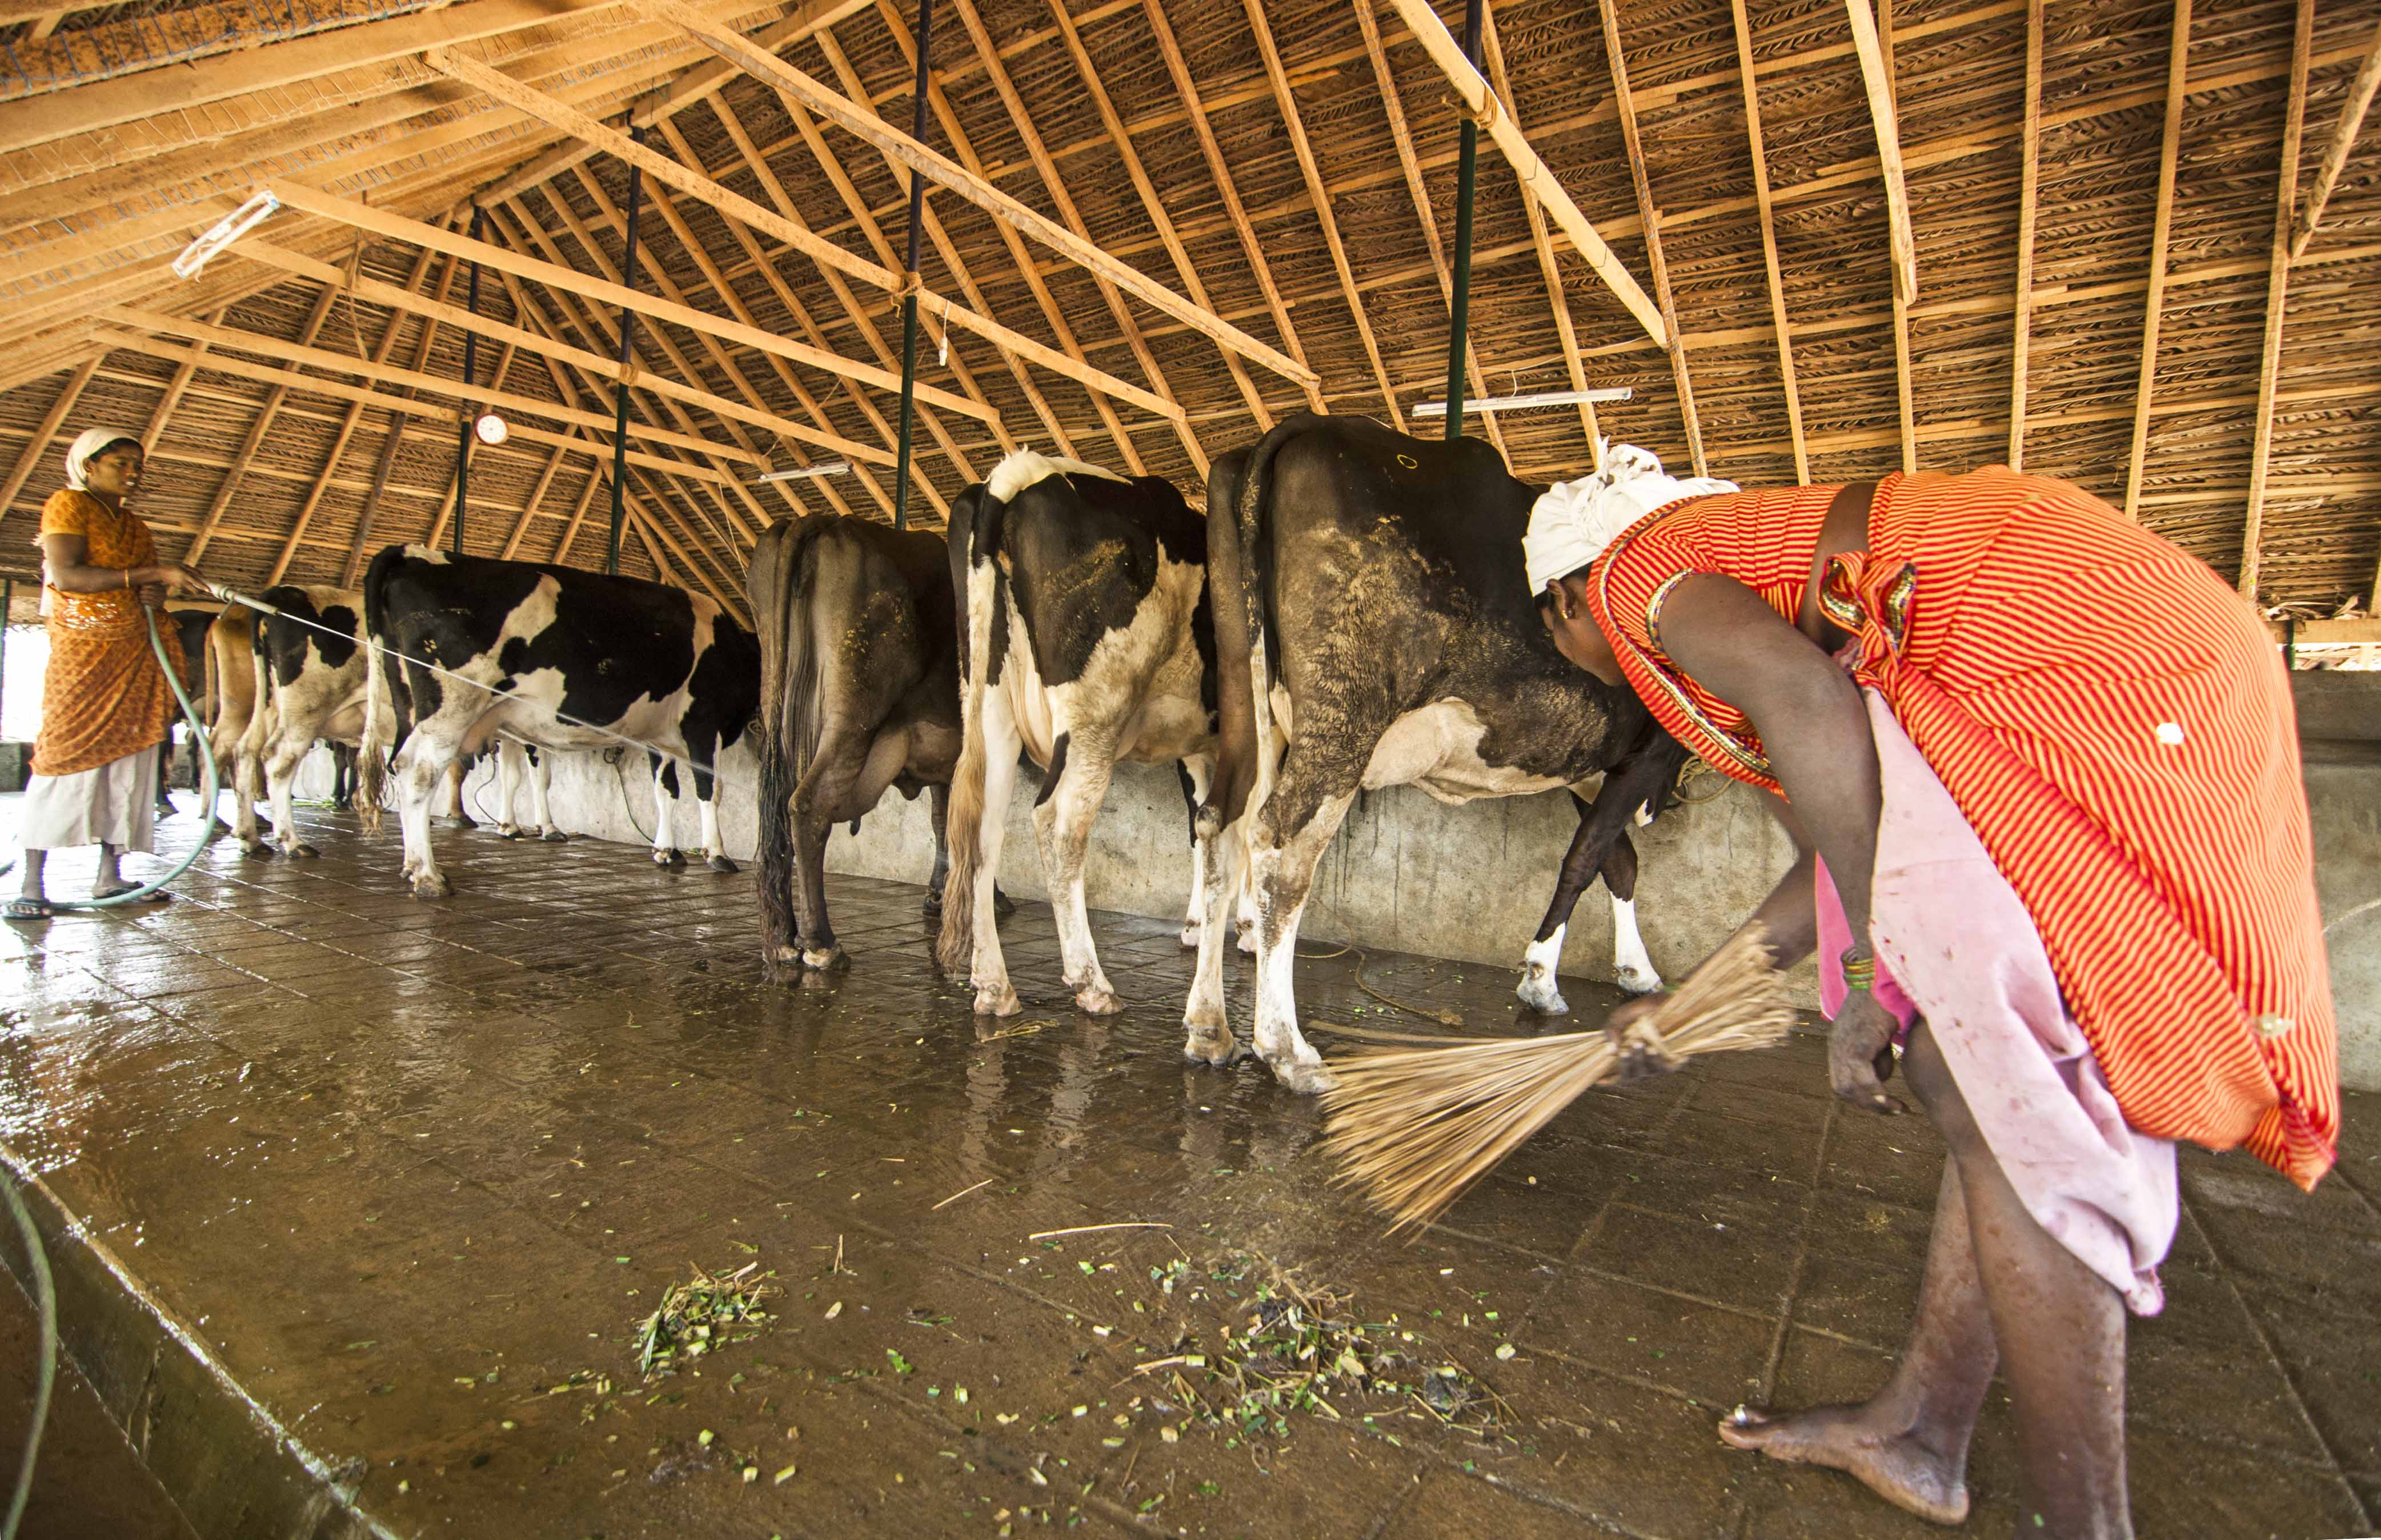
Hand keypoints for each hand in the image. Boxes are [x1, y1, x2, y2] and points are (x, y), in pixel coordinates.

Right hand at [152, 563, 205, 593]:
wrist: (160, 572)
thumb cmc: (173, 568)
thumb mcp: (183, 567)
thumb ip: (194, 570)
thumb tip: (202, 575)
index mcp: (185, 575)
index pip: (196, 582)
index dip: (202, 586)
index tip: (208, 590)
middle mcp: (183, 582)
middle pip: (193, 589)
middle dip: (199, 591)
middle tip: (205, 591)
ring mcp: (179, 585)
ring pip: (189, 588)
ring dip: (193, 587)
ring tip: (193, 583)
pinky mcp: (177, 587)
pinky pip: (185, 586)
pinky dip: (187, 584)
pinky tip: (182, 580)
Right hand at [1601, 993, 1677, 1082]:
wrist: (1661, 1004)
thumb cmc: (1636, 1014)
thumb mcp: (1619, 1018)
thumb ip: (1611, 1031)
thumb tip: (1610, 1050)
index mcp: (1624, 1059)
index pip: (1614, 1076)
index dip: (1607, 1080)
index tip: (1599, 1080)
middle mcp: (1638, 1067)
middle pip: (1630, 1075)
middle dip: (1626, 1063)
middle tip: (1625, 1051)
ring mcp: (1654, 1067)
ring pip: (1647, 1072)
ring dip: (1643, 1060)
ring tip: (1642, 1045)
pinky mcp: (1670, 1062)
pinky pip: (1665, 1069)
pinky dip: (1660, 1061)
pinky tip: (1655, 1050)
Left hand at [1828, 991, 1903, 1113]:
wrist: (1882, 980)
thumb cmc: (1884, 1005)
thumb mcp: (1876, 1035)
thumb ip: (1876, 1055)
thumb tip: (1882, 1079)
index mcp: (1838, 1045)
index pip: (1840, 1082)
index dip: (1860, 1098)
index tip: (1882, 1105)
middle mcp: (1836, 1047)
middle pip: (1841, 1089)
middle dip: (1867, 1105)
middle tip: (1892, 1111)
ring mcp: (1845, 1045)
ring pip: (1849, 1086)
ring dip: (1873, 1102)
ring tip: (1896, 1107)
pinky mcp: (1859, 1042)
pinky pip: (1861, 1075)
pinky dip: (1874, 1091)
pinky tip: (1890, 1098)